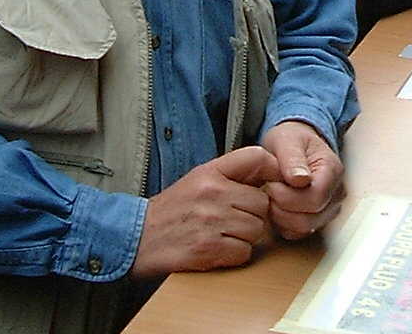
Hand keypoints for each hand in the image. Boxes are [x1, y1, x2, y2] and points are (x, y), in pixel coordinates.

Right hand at [130, 145, 280, 278]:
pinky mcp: (208, 249)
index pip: (257, 157)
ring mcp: (211, 222)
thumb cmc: (174, 209)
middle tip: (235, 219)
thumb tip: (271, 171)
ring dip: (246, 237)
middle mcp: (212, 193)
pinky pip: (244, 252)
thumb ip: (231, 173)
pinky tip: (219, 249)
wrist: (138, 238)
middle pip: (262, 203)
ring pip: (257, 230)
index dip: (273, 170)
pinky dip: (235, 255)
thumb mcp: (199, 179)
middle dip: (254, 215)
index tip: (272, 183)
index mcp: (210, 172)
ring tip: (224, 234)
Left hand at [260, 121, 345, 240]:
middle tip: (269, 188)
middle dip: (281, 207)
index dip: (288, 196)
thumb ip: (293, 159)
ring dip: (280, 216)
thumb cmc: (291, 140)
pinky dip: (283, 224)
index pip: (316, 198)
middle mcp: (336, 193)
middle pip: (310, 219)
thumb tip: (301, 180)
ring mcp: (328, 209)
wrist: (294, 144)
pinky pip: (298, 234)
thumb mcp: (287, 140)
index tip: (272, 182)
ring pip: (304, 229)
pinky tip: (276, 205)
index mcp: (332, 171)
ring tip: (272, 194)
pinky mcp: (317, 220)